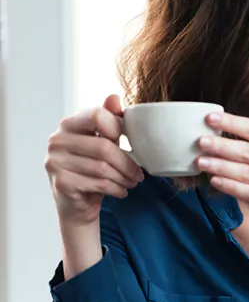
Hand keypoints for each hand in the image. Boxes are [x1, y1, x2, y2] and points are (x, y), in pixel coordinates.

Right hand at [45, 95, 143, 225]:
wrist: (77, 204)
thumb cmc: (93, 168)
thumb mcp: (104, 142)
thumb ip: (109, 120)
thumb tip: (114, 97)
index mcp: (68, 125)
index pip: (96, 114)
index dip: (117, 127)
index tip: (128, 141)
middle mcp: (57, 140)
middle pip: (104, 146)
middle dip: (127, 163)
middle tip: (139, 174)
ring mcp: (55, 161)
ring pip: (103, 167)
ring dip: (124, 178)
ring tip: (132, 182)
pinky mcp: (61, 182)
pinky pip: (98, 183)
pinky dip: (116, 189)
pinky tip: (121, 191)